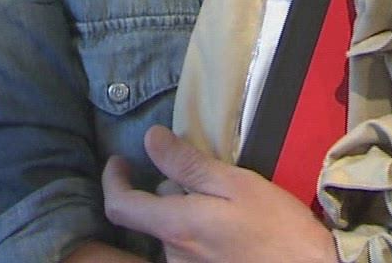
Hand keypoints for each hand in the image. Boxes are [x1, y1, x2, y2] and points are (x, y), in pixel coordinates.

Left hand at [102, 126, 334, 262]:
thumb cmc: (278, 229)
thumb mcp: (236, 184)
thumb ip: (189, 164)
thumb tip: (151, 139)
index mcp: (177, 226)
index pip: (120, 205)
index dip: (113, 180)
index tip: (120, 161)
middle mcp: (174, 254)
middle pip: (156, 214)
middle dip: (172, 191)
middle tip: (209, 179)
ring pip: (176, 231)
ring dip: (190, 214)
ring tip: (228, 207)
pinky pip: (192, 249)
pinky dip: (202, 232)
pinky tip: (232, 229)